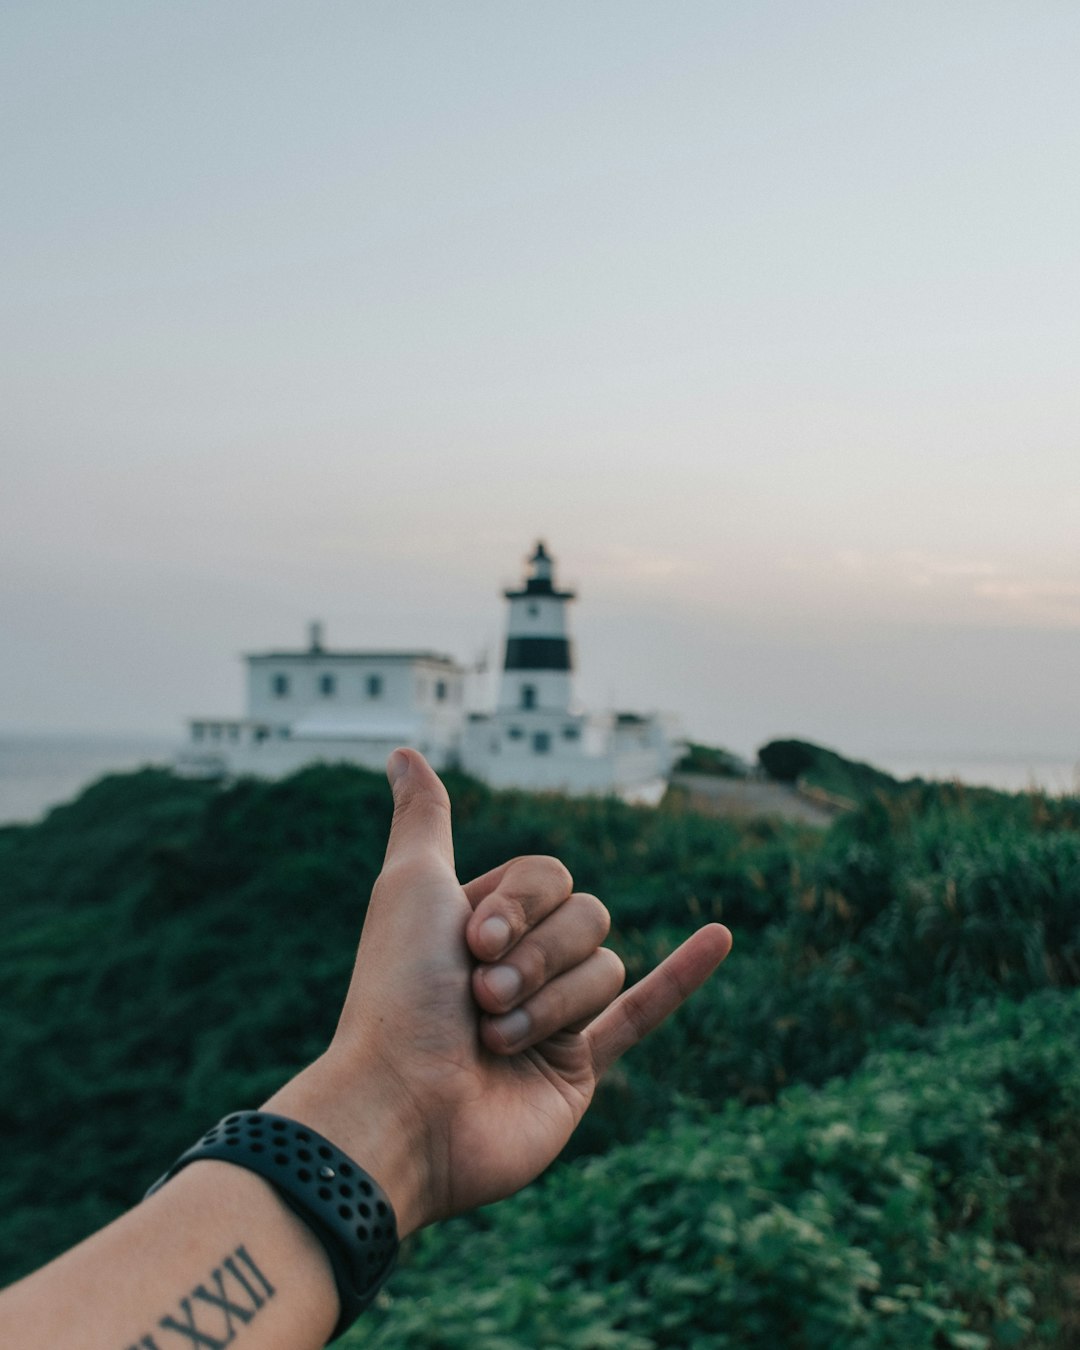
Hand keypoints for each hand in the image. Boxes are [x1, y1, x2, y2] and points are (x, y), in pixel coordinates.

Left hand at [266, 749, 730, 1234]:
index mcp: (480, 921)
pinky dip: (683, 975)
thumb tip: (404, 752)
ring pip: (604, 968)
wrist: (406, 1110)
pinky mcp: (579, 1069)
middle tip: (480, 995)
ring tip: (494, 1039)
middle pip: (585, 919)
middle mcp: (518, 964)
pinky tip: (720, 936)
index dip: (521, 903)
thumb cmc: (399, 996)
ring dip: (550, 1004)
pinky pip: (644, 1012)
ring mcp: (551, 1017)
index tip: (470, 939)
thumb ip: (425, 820)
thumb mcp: (411, 886)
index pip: (550, 877)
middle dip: (537, 957)